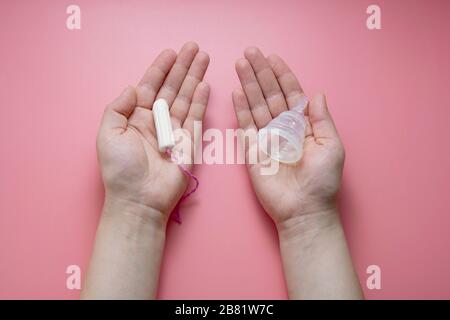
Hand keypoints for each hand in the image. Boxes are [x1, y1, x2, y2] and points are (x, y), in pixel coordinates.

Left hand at [97, 42, 209, 220]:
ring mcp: (174, 132)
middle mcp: (156, 122)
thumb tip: (132, 87)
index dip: (160, 69)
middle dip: (183, 67)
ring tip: (204, 58)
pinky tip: (204, 85)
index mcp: (136, 118)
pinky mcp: (189, 144)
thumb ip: (117, 108)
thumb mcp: (108, 134)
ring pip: (186, 98)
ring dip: (195, 78)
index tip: (171, 52)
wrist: (138, 200)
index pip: (151, 87)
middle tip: (194, 47)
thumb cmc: (120, 170)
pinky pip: (195, 118)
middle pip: (172, 88)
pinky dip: (200, 102)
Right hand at [232, 47, 344, 227]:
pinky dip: (241, 110)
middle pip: (270, 94)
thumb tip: (318, 94)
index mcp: (303, 125)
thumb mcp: (331, 146)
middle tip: (250, 53)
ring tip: (240, 64)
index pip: (290, 93)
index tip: (272, 58)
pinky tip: (237, 92)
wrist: (304, 210)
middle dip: (260, 73)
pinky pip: (245, 127)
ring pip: (256, 105)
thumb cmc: (322, 181)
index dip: (282, 75)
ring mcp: (266, 138)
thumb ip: (323, 119)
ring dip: (248, 85)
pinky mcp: (252, 152)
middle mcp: (283, 128)